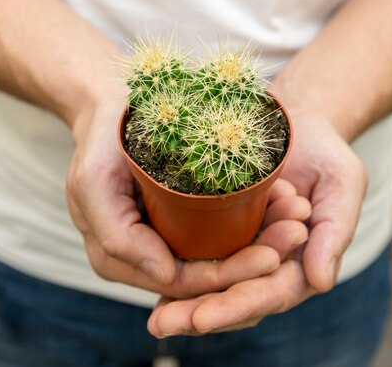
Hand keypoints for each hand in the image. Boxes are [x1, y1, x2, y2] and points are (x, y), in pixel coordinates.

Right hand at [66, 102, 311, 298]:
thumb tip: (166, 276)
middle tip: (296, 233)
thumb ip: (118, 237)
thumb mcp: (94, 184)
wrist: (110, 108)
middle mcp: (145, 256)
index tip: (272, 257)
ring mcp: (166, 237)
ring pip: (220, 254)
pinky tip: (282, 206)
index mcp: (121, 259)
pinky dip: (253, 224)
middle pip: (209, 273)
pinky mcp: (182, 217)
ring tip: (297, 220)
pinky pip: (221, 231)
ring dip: (262, 242)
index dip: (228, 277)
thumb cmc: (100, 141)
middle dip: (256, 260)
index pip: (183, 283)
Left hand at [147, 107, 366, 335]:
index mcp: (302, 261)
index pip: (270, 293)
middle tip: (162, 324)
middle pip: (235, 298)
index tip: (202, 318)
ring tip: (155, 320)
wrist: (295, 123)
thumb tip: (321, 281)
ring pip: (213, 286)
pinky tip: (148, 279)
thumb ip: (335, 229)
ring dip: (182, 303)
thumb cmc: (323, 150)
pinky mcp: (221, 234)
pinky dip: (175, 271)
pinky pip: (198, 257)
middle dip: (199, 314)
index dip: (236, 306)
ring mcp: (244, 251)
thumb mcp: (341, 181)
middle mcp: (270, 264)